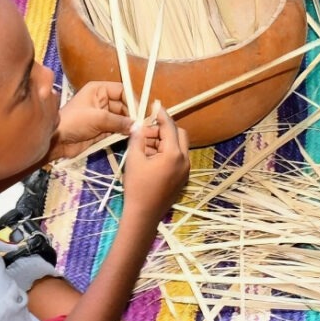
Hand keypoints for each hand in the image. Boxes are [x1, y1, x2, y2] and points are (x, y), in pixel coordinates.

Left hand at [47, 82, 134, 160]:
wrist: (57, 141)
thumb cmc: (73, 122)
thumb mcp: (97, 118)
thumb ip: (118, 121)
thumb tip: (137, 125)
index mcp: (98, 90)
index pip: (122, 90)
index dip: (132, 100)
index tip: (140, 112)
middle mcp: (102, 100)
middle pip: (124, 105)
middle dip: (132, 114)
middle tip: (141, 124)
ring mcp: (103, 115)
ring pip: (123, 118)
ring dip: (129, 124)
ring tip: (138, 131)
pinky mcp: (103, 129)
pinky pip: (118, 129)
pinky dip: (124, 132)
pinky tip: (130, 136)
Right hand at [121, 103, 190, 221]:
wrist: (143, 215)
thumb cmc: (137, 187)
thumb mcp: (134, 159)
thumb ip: (137, 138)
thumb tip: (138, 125)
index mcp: (174, 154)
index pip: (169, 127)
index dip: (161, 114)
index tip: (155, 105)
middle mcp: (185, 160)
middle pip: (179, 135)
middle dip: (163, 130)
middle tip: (146, 133)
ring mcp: (185, 171)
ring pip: (179, 147)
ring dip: (164, 142)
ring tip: (144, 147)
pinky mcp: (182, 179)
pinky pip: (178, 158)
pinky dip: (167, 153)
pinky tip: (150, 158)